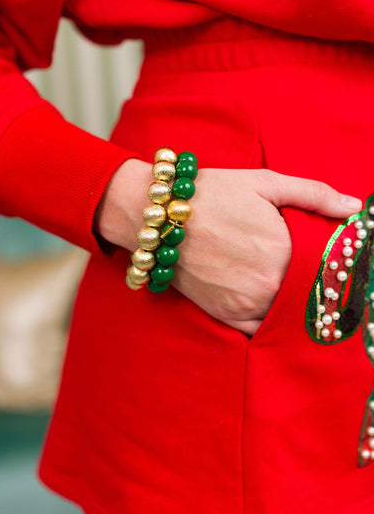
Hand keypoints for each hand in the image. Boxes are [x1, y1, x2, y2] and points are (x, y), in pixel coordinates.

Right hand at [95, 161, 361, 335]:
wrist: (158, 217)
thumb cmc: (212, 194)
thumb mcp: (265, 182)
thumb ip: (314, 194)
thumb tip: (354, 207)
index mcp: (283, 251)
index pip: (327, 268)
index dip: (335, 263)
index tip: (338, 260)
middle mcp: (267, 286)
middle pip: (308, 293)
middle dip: (316, 283)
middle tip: (316, 272)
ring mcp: (245, 305)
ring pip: (287, 314)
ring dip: (295, 303)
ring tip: (293, 285)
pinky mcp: (224, 316)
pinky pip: (260, 330)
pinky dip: (271, 321)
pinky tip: (273, 305)